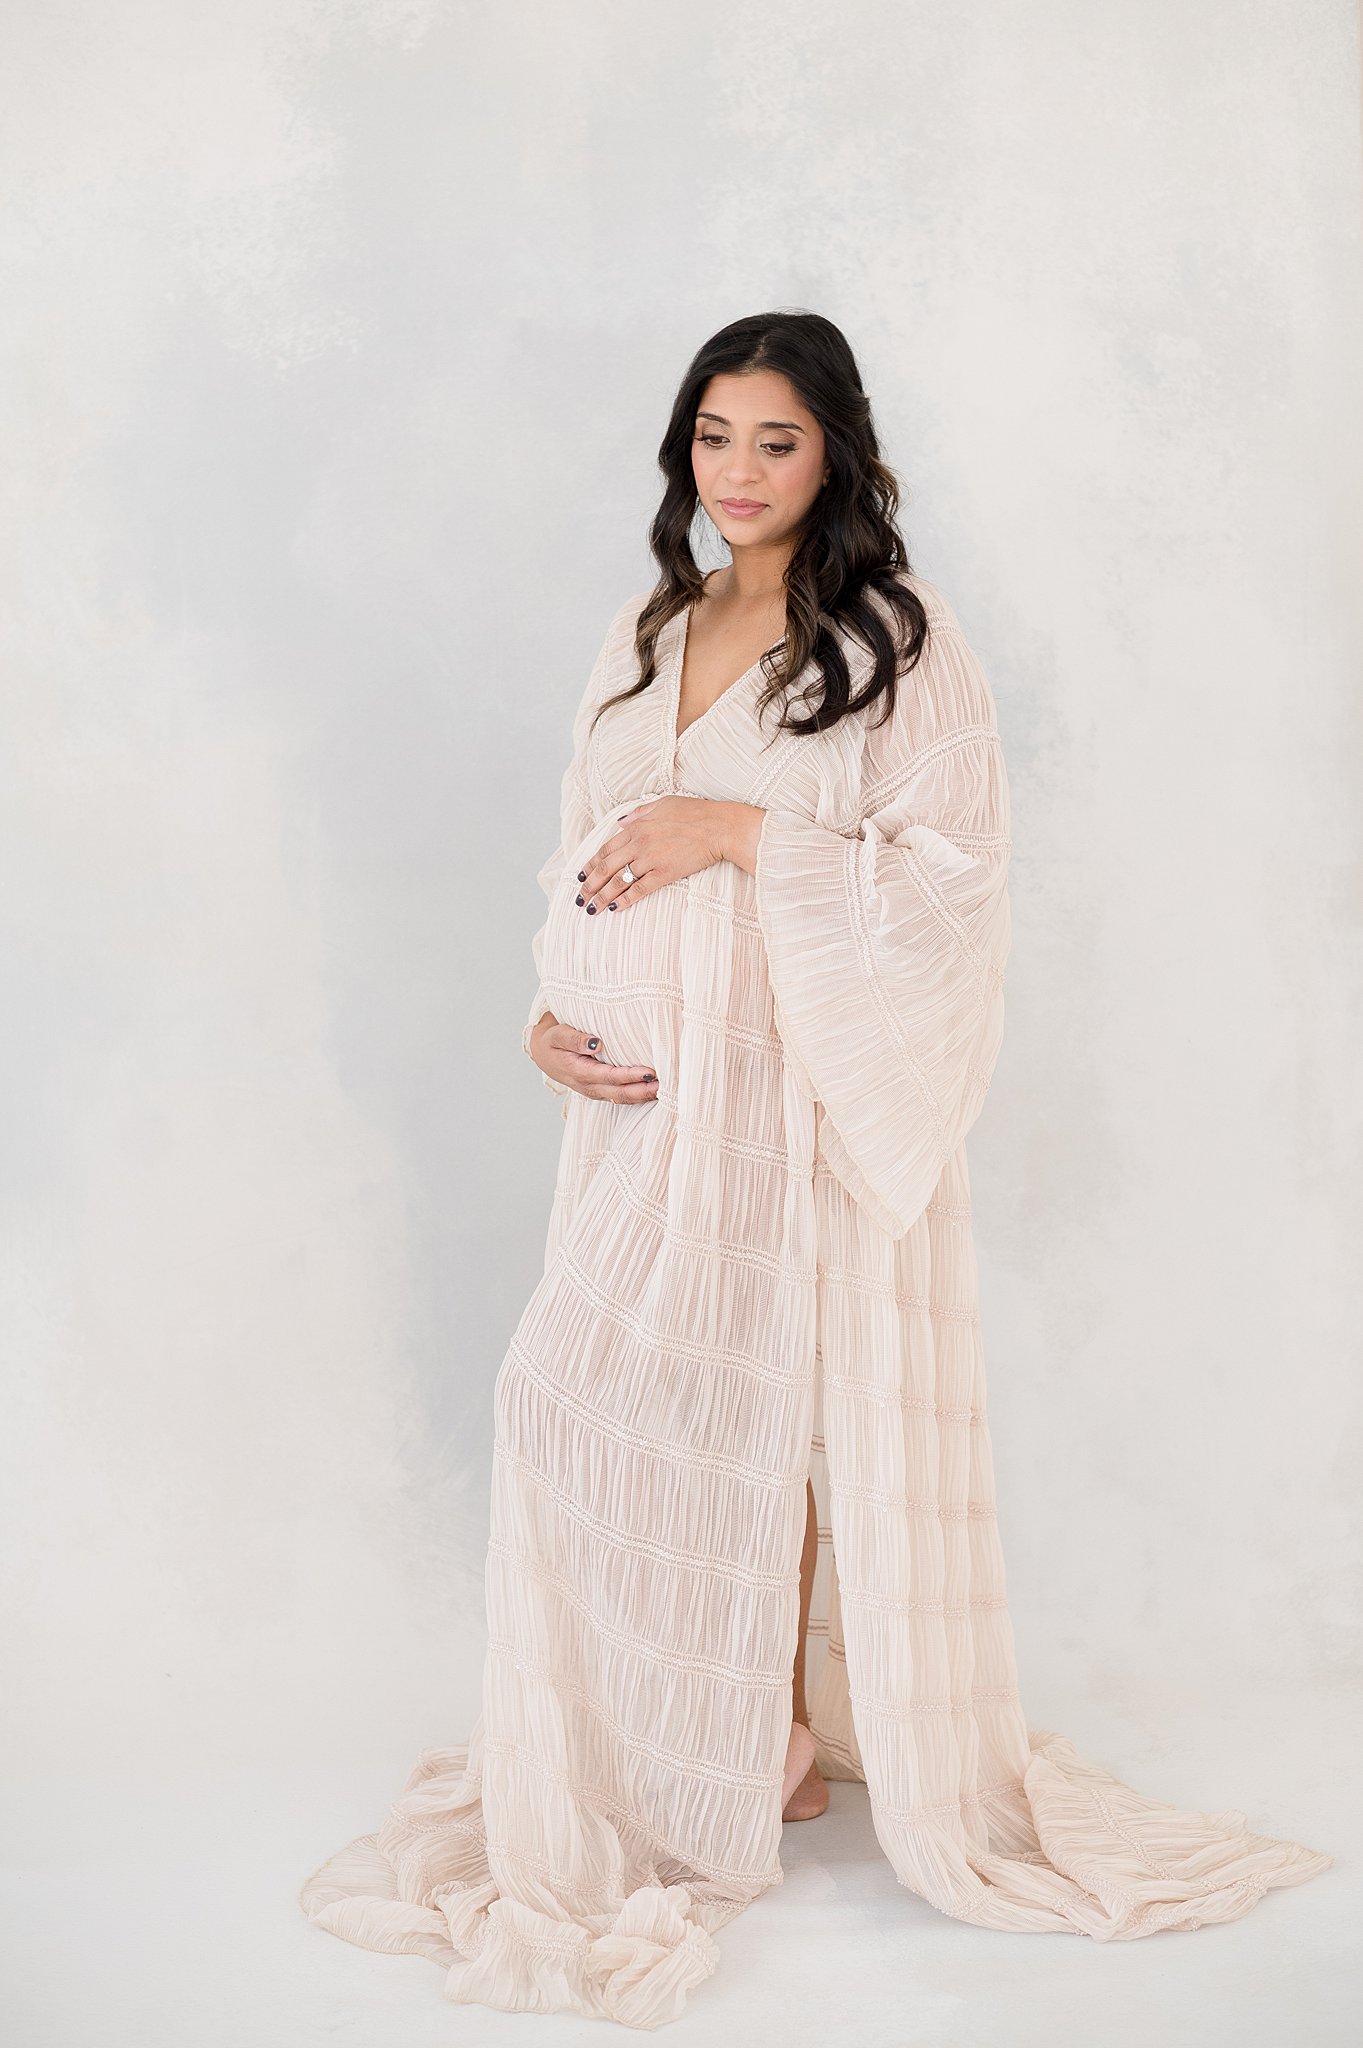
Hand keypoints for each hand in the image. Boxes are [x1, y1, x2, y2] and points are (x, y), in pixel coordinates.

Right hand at [529, 1012, 658, 1101]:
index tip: (650, 1071)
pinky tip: (651, 1091)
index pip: (610, 1076)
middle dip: (642, 1091)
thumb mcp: (557, 1035)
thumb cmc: (552, 1041)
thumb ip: (575, 1039)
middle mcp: (589, 1086)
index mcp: (579, 1072)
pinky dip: (636, 1096)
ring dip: (642, 1096)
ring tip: (664, 1090)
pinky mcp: (600, 1091)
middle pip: (619, 1093)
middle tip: (665, 1085)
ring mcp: (595, 1091)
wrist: (543, 1053)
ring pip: (621, 1098)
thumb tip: (596, 1042)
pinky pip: (620, 1097)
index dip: (630, 1076)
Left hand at [576, 797, 764, 911]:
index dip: (591, 865)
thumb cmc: (695, 813)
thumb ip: (639, 814)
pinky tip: (615, 909)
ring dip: (602, 896)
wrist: (719, 827)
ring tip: (591, 908)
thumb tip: (621, 822)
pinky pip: (640, 890)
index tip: (581, 877)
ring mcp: (651, 859)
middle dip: (589, 885)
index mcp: (636, 827)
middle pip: (606, 867)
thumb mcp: (662, 804)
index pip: (605, 849)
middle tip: (579, 899)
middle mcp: (639, 844)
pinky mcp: (665, 873)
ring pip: (619, 881)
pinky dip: (626, 900)